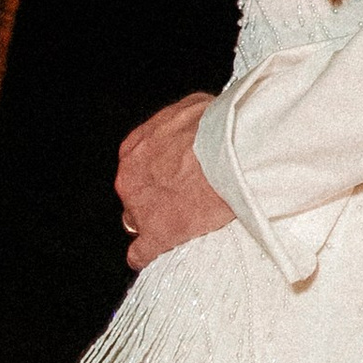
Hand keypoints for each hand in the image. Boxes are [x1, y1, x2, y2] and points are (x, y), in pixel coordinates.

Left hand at [116, 92, 237, 269]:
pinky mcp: (156, 235)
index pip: (137, 166)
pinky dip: (149, 254)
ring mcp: (140, 208)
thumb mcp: (197, 108)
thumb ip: (184, 122)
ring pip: (137, 222)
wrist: (232, 152)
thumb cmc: (218, 129)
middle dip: (156, 198)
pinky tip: (159, 254)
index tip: (175, 177)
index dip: (158, 174)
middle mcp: (130, 176)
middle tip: (184, 198)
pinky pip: (141, 253)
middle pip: (136, 194)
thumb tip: (194, 122)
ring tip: (183, 225)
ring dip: (155, 224)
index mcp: (137, 147)